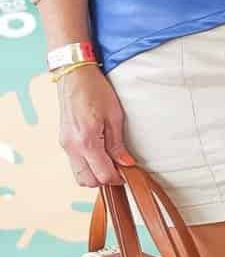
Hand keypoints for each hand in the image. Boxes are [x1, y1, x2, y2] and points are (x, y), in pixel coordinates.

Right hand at [57, 68, 128, 188]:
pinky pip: (75, 163)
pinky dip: (87, 165)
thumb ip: (118, 144)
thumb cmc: (95, 90)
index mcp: (86, 141)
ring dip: (94, 174)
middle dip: (105, 179)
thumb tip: (126, 164)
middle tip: (119, 167)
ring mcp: (65, 144)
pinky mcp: (63, 141)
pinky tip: (99, 153)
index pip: (103, 174)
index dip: (118, 177)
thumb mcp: (114, 116)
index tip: (128, 172)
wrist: (74, 75)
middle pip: (88, 181)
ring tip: (109, 160)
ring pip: (79, 175)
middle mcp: (72, 146)